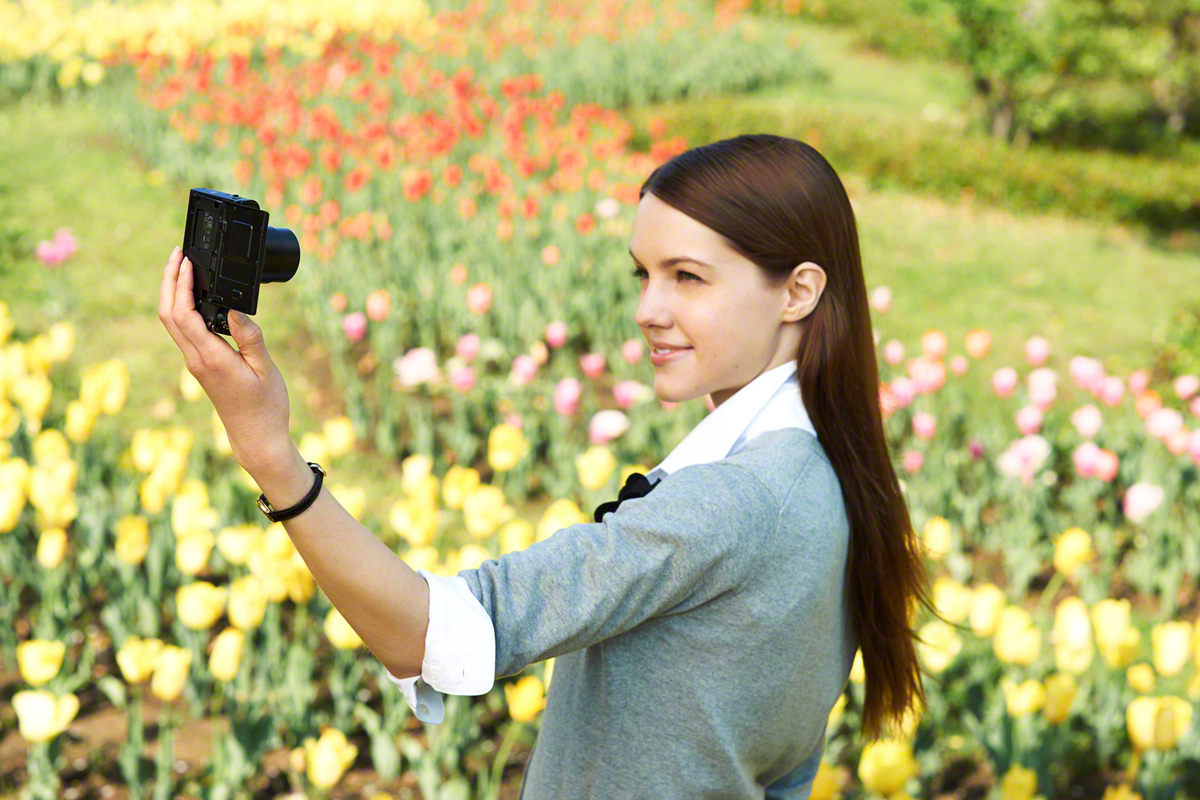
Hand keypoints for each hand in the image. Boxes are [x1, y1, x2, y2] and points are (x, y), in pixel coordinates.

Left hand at [158, 246, 292, 475]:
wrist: (256, 437)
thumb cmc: (266, 405)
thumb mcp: (265, 369)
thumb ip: (249, 337)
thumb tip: (233, 309)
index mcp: (211, 358)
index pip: (183, 314)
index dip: (181, 285)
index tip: (187, 261)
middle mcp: (195, 359)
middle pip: (167, 314)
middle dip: (169, 281)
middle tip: (178, 254)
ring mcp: (195, 363)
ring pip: (171, 322)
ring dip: (172, 292)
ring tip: (183, 268)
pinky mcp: (200, 365)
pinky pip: (182, 330)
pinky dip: (182, 307)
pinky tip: (194, 296)